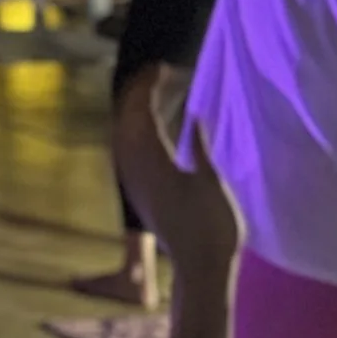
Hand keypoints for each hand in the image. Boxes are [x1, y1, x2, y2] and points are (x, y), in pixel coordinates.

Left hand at [114, 77, 239, 277]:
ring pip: (122, 135)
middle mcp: (136, 171)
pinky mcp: (138, 194)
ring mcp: (134, 183)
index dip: (148, 86)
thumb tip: (193, 115)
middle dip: (137, 92)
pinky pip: (126, 150)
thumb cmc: (214, 229)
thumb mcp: (213, 184)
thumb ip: (200, 149)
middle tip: (155, 72)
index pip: (142, 113)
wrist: (199, 270)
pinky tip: (146, 127)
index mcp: (155, 163)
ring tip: (150, 91)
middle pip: (126, 121)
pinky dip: (133, 130)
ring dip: (133, 110)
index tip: (161, 67)